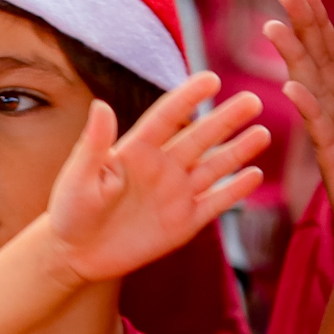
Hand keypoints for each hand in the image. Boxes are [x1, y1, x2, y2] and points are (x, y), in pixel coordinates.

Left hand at [40, 73, 268, 288]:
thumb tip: (100, 105)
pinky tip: (254, 176)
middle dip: (226, 119)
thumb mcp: (79, 177)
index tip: (210, 78)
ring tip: (262, 133)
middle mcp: (162, 167)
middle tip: (252, 100)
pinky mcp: (183, 222)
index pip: (167, 117)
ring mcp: (175, 194)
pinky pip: (214, 202)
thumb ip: (93, 144)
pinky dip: (234, 191)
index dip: (187, 98)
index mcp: (136, 150)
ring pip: (214, 166)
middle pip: (200, 137)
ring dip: (238, 150)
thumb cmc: (70, 211)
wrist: (75, 254)